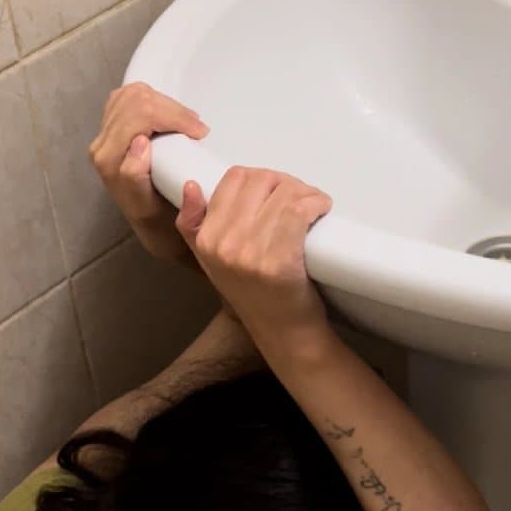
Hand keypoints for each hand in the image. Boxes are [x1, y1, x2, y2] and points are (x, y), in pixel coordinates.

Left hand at [89, 82, 208, 260]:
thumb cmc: (158, 221)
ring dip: (165, 103)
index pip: (139, 117)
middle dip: (172, 109)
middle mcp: (101, 146)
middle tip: (197, 128)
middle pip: (136, 100)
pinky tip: (168, 117)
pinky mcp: (112, 126)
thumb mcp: (149, 209)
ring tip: (187, 123)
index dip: (173, 117)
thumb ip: (136, 177)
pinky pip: (129, 97)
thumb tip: (140, 143)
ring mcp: (105, 134)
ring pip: (134, 93)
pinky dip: (153, 100)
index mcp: (108, 162)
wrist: (154, 227)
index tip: (199, 132)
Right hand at [175, 167, 332, 341]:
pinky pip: (299, 210)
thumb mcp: (212, 261)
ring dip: (306, 194)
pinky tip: (321, 211)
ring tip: (312, 209)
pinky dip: (316, 204)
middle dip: (285, 184)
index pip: (234, 178)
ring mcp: (250, 253)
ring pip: (284, 192)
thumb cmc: (253, 293)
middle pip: (261, 180)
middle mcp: (223, 244)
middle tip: (298, 201)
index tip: (275, 194)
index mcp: (205, 239)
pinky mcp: (279, 261)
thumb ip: (194, 225)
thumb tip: (190, 186)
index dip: (261, 180)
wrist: (281, 331)